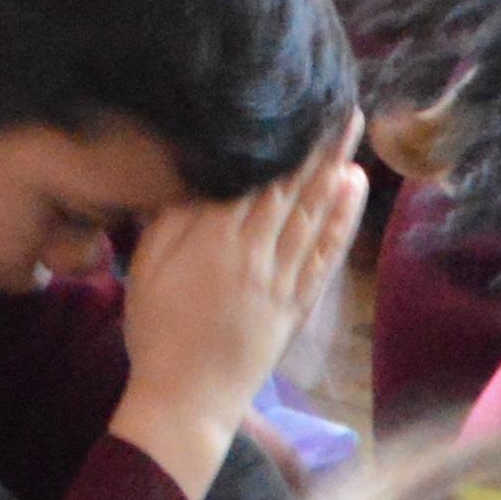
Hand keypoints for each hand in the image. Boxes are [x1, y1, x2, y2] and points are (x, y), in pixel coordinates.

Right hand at [111, 119, 364, 490]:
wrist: (186, 401)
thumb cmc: (155, 333)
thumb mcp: (147, 268)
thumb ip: (169, 219)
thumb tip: (193, 172)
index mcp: (210, 240)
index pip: (251, 176)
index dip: (275, 138)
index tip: (292, 102)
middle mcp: (251, 253)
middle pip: (288, 185)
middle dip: (314, 141)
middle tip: (336, 98)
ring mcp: (279, 280)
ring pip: (311, 212)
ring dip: (333, 167)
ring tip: (351, 127)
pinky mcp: (296, 305)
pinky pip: (324, 255)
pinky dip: (341, 220)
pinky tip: (353, 189)